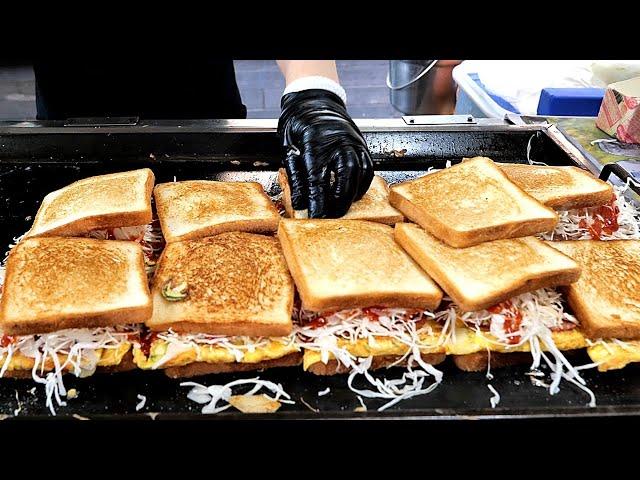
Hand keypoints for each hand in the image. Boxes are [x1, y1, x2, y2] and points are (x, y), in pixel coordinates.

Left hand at [277, 89, 373, 217]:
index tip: (315, 216)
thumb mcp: (288, 147)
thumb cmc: (298, 122)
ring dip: (352, 195)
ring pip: (359, 173)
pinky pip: (368, 167)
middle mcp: (338, 142)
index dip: (317, 201)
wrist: (314, 98)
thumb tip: (300, 202)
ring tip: (343, 208)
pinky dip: (363, 183)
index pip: (318, 179)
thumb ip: (295, 175)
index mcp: (315, 143)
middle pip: (344, 178)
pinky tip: (355, 193)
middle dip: (339, 202)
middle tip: (331, 217)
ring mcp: (353, 142)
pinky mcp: (361, 143)